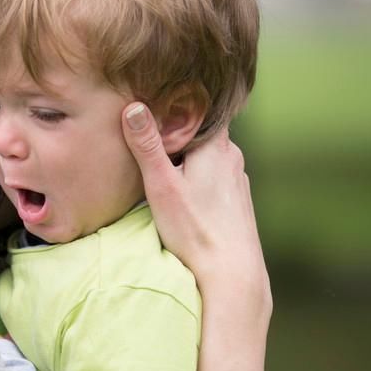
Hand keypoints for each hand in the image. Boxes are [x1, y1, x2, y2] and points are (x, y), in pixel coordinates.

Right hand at [121, 102, 270, 370]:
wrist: (231, 274)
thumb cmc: (195, 230)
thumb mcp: (161, 185)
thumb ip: (147, 145)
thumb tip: (134, 106)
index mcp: (215, 145)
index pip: (199, 106)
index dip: (177, 100)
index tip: (155, 96)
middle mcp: (232, 156)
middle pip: (200, 131)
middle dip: (177, 129)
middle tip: (148, 127)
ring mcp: (236, 179)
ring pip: (207, 154)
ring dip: (186, 153)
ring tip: (161, 157)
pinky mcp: (236, 199)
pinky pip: (213, 174)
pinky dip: (196, 173)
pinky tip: (182, 188)